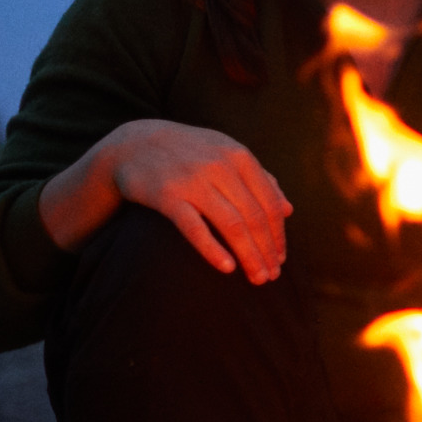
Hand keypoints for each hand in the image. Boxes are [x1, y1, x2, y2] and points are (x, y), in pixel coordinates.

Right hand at [41, 120, 291, 281]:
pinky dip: (213, 249)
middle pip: (254, 217)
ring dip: (249, 255)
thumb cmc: (189, 153)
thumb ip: (259, 178)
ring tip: (258, 277)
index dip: (278, 234)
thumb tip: (288, 209)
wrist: (133, 144)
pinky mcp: (167, 196)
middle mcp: (220, 167)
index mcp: (240, 157)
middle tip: (272, 276)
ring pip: (232, 225)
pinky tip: (228, 268)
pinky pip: (195, 227)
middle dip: (267, 250)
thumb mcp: (226, 153)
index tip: (280, 258)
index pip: (269, 203)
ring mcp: (194, 181)